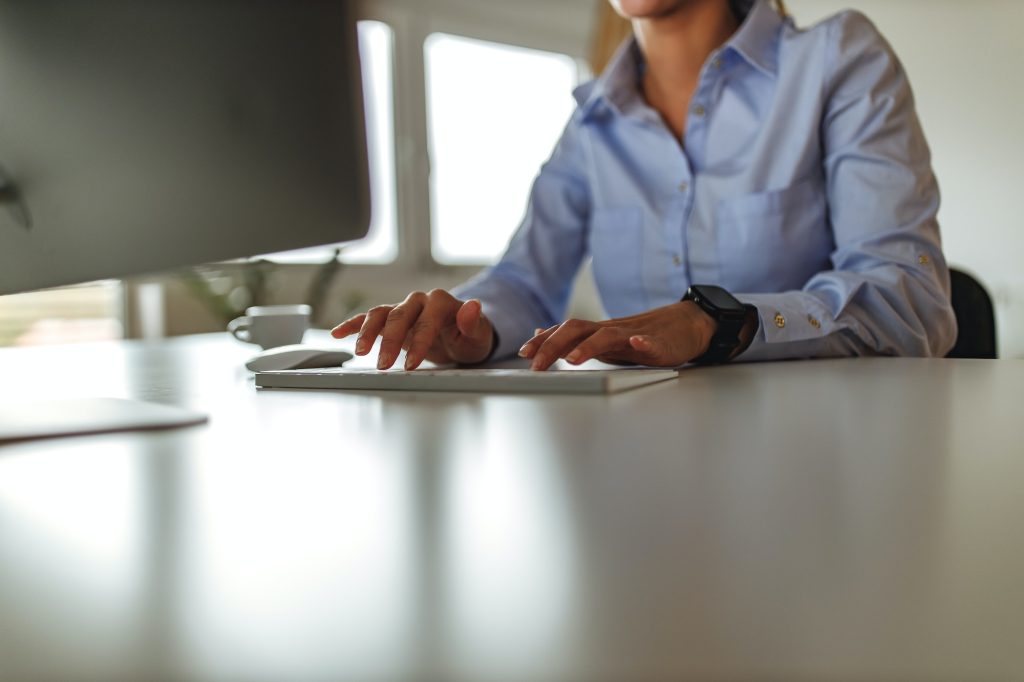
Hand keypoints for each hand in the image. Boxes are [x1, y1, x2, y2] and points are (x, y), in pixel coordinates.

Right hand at [330, 290, 493, 369]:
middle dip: (390, 341)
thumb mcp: (479, 336)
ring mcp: (403, 309)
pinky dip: (353, 324)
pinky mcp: (392, 319)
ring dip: (368, 332)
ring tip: (360, 352)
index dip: (419, 342)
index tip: (412, 365)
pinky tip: (339, 333)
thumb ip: (473, 322)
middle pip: (399, 316)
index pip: (426, 320)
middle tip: (384, 365)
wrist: (463, 337)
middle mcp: (419, 301)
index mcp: (441, 302)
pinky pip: (369, 318)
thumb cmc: (471, 338)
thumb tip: (473, 306)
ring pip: (381, 314)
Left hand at [518, 302, 716, 370]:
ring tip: (573, 359)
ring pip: (608, 336)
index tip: (524, 353)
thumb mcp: (603, 337)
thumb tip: (541, 333)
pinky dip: (643, 342)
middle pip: (577, 330)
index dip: (543, 340)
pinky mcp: (659, 344)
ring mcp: (635, 335)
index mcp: (598, 332)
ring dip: (588, 346)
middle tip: (536, 365)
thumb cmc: (642, 335)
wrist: (685, 326)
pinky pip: (650, 342)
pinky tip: (638, 344)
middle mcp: (611, 330)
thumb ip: (574, 338)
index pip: (564, 331)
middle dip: (553, 346)